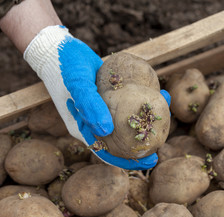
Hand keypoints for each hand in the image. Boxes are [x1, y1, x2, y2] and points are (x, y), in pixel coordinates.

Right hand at [24, 25, 169, 169]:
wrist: (60, 47)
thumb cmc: (66, 66)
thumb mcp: (78, 85)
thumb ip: (90, 105)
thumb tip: (107, 130)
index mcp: (83, 128)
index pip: (106, 152)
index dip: (127, 161)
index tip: (150, 161)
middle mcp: (93, 121)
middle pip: (118, 140)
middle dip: (139, 144)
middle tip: (161, 144)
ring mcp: (101, 109)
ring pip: (124, 121)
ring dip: (143, 120)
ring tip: (163, 113)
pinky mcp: (108, 96)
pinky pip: (125, 104)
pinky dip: (139, 102)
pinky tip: (157, 94)